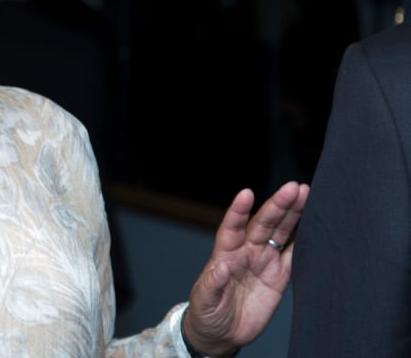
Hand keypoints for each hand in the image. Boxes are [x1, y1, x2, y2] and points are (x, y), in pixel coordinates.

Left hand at [183, 181, 309, 356]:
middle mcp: (246, 252)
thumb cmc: (207, 312)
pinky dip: (306, 243)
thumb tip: (221, 268)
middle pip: (264, 224)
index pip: (232, 227)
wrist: (222, 333)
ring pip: (281, 233)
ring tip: (306, 194)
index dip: (239, 211)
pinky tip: (317, 228)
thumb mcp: (204, 300)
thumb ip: (212, 284)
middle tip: (294, 188)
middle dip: (278, 205)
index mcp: (225, 254)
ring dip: (293, 214)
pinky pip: (294, 256)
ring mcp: (264, 262)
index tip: (246, 194)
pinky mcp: (280, 277)